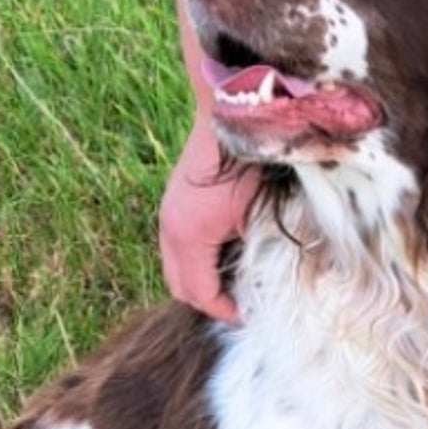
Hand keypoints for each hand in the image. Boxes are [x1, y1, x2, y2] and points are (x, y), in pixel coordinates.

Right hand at [158, 113, 251, 319]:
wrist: (233, 114)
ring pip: (175, 265)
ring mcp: (168, 214)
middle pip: (179, 285)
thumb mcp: (258, 218)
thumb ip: (252, 255)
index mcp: (189, 238)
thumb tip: (259, 284)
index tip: (247, 314)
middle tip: (237, 301)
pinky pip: (176, 244)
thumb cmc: (251, 165)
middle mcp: (170, 229)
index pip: (200, 294)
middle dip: (207, 298)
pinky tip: (221, 250)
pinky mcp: (173, 201)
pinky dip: (195, 256)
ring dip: (199, 276)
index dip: (224, 309)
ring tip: (230, 278)